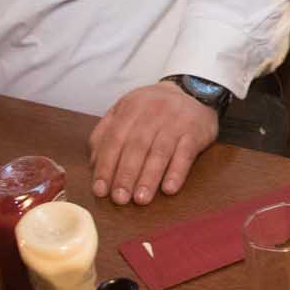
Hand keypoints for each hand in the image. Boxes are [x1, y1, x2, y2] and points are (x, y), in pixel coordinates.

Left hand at [88, 82, 218, 205]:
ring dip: (149, 177)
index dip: (106, 166)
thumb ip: (106, 133)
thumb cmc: (152, 109)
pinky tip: (169, 188)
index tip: (100, 190)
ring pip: (160, 152)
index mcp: (130, 108)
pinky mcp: (195, 132)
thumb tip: (94, 164)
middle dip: (126, 175)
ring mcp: (175, 122)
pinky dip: (177, 172)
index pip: (114, 139)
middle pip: (136, 147)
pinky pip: (185, 153)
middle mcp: (152, 113)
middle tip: (120, 199)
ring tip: (141, 199)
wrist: (193, 91)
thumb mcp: (125, 111)